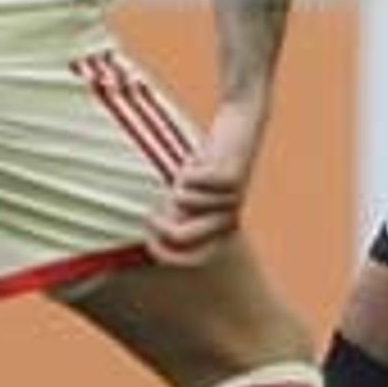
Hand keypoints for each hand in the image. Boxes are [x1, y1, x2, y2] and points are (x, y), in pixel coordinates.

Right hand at [146, 98, 263, 265]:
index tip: (147, 237)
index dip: (164, 254)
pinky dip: (190, 172)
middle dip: (158, 225)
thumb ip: (173, 219)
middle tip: (151, 212)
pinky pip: (196, 180)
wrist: (240, 126)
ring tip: (188, 175)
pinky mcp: (235, 176)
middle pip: (181, 237)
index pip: (192, 260)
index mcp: (217, 230)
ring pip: (185, 203)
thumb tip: (154, 241)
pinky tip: (196, 163)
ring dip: (179, 187)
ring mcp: (233, 199)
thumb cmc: (205, 166)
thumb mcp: (184, 198)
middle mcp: (227, 219)